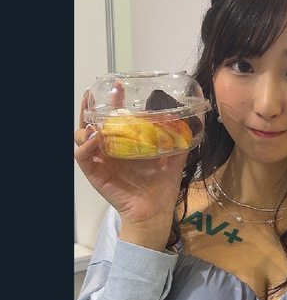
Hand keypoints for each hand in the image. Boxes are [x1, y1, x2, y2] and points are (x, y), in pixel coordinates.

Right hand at [74, 88, 188, 249]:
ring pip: (81, 137)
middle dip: (90, 107)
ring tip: (92, 117)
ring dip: (84, 124)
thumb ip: (179, 141)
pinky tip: (95, 138)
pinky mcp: (95, 174)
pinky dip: (86, 146)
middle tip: (93, 94)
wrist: (156, 212)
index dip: (113, 102)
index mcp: (125, 144)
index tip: (119, 87)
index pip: (114, 118)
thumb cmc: (162, 188)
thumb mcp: (173, 159)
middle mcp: (109, 150)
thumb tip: (192, 121)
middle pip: (92, 123)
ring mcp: (100, 161)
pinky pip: (83, 158)